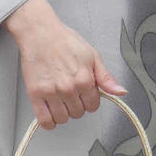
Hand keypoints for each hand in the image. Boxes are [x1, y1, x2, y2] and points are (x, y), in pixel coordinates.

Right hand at [4, 0, 124, 129]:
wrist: (40, 33)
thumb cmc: (65, 41)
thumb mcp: (92, 56)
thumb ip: (106, 78)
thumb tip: (120, 92)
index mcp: (85, 79)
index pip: (93, 106)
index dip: (89, 100)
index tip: (83, 93)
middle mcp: (69, 88)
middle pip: (78, 113)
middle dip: (76, 105)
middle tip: (70, 93)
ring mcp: (52, 92)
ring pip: (63, 119)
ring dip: (63, 113)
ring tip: (59, 100)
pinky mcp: (35, 94)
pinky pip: (44, 120)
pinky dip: (49, 122)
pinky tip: (50, 113)